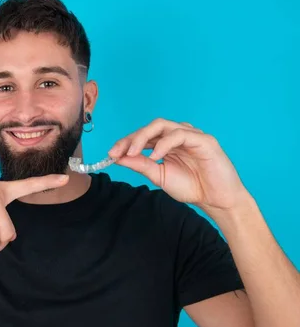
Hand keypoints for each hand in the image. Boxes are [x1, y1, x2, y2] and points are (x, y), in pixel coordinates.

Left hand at [108, 118, 247, 210]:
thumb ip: (140, 165)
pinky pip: (180, 135)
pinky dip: (164, 144)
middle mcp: (177, 135)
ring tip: (133, 153)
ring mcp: (191, 135)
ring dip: (143, 138)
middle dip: (131, 138)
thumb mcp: (159, 176)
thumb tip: (118, 157)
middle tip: (117, 152)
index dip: (125, 142)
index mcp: (166, 143)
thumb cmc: (191, 187)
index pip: (143, 136)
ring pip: (162, 125)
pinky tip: (155, 156)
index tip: (111, 154)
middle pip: (150, 127)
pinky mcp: (203, 140)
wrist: (216, 200)